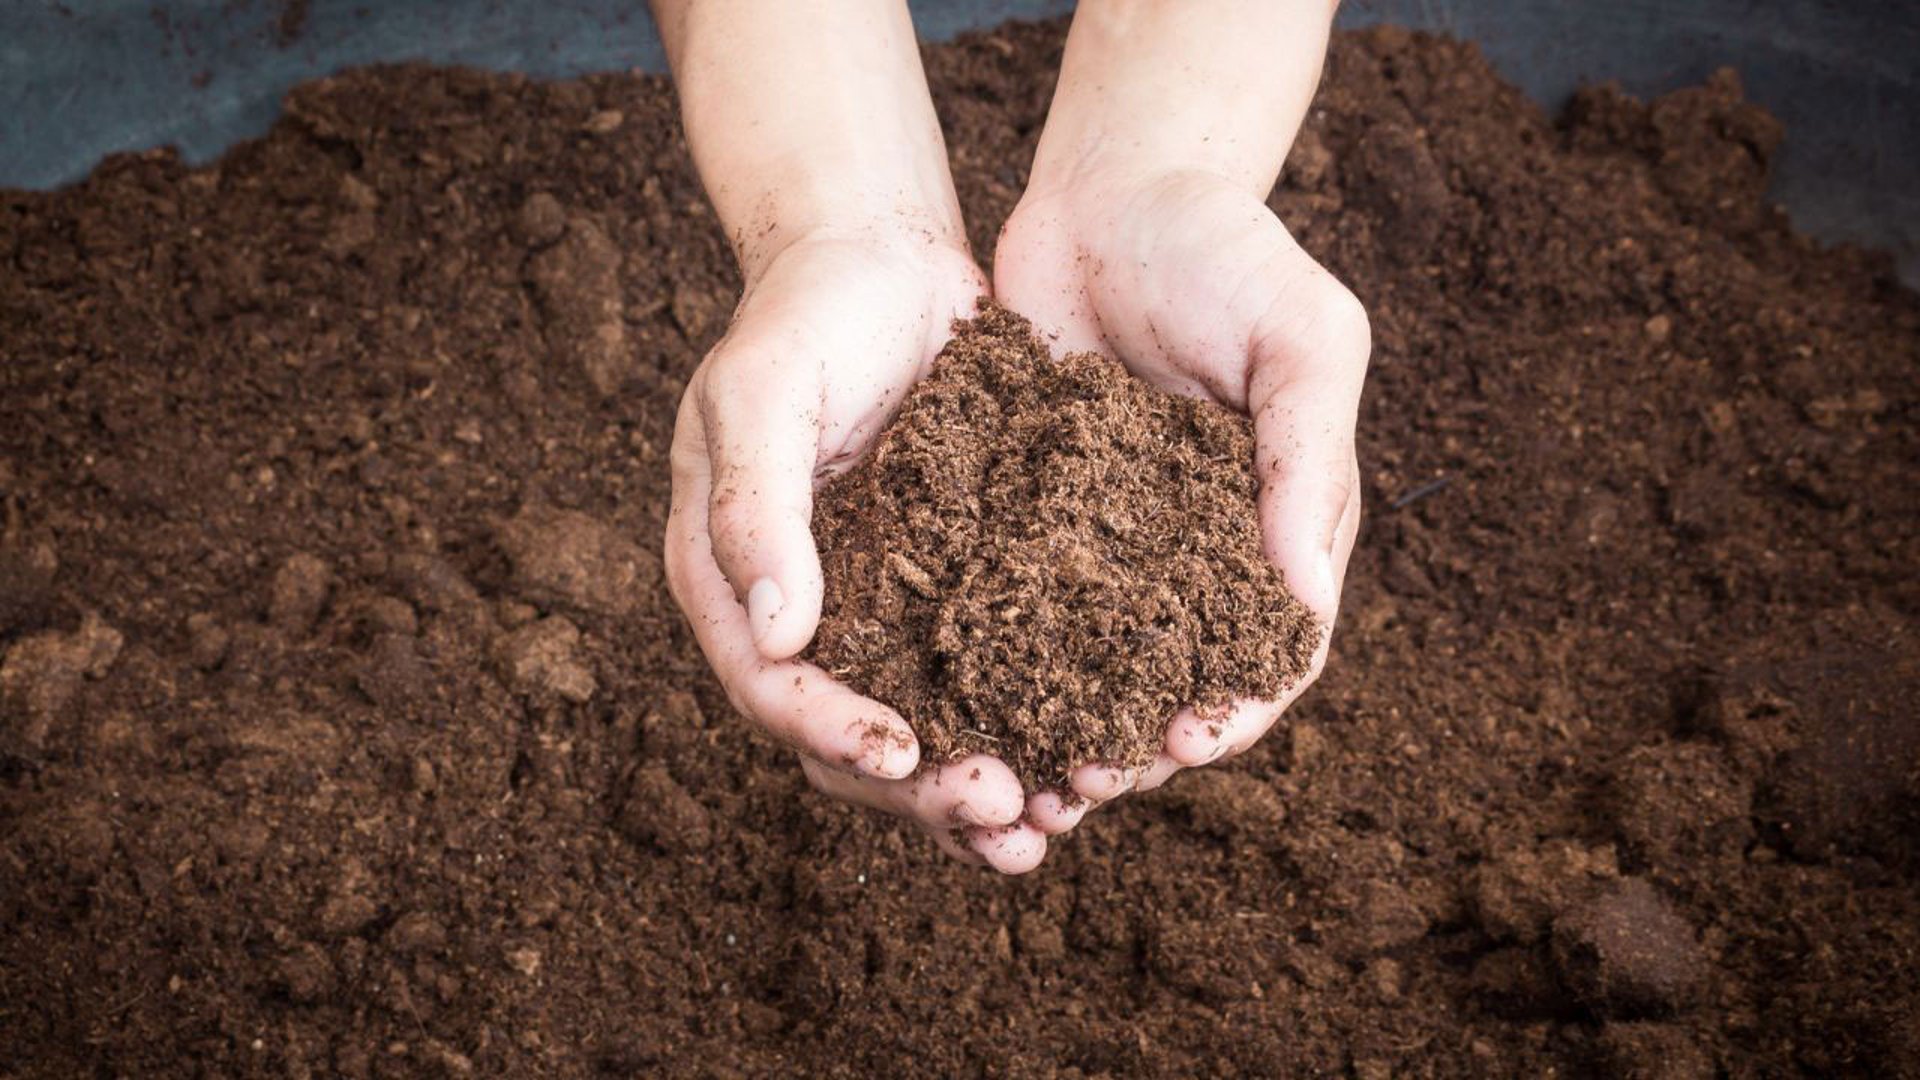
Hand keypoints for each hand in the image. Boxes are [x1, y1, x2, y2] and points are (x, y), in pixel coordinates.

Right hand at [664, 227, 1049, 872]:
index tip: (905, 754)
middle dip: (918, 788)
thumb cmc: (807, 313)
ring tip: (1044, 827)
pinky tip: (1076, 763)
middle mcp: (800, 615)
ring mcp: (874, 610)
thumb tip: (774, 633)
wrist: (881, 258)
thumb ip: (754, 505)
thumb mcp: (764, 390)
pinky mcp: (945, 593)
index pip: (770, 688)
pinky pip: (977, 683)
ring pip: (916, 731)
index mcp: (730, 579)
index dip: (833, 731)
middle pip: (843, 738)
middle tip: (1003, 810)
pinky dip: (1019, 729)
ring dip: (971, 791)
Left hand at [994, 162, 1368, 827]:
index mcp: (1279, 527)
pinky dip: (994, 660)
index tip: (1189, 744)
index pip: (1271, 651)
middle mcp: (1194, 554)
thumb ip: (1306, 459)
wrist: (1113, 187)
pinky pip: (1013, 605)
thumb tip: (1306, 602)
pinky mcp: (1029, 519)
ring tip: (1016, 779)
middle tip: (1082, 786)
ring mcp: (1109, 543)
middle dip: (1135, 746)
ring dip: (1058, 727)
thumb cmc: (1226, 251)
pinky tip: (955, 699)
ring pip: (1087, 665)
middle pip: (1173, 681)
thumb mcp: (1301, 337)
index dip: (1237, 709)